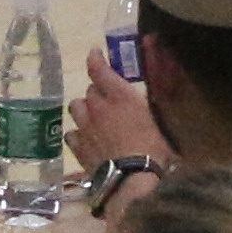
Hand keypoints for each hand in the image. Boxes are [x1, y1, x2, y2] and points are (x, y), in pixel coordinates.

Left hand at [73, 52, 162, 171]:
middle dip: (97, 91)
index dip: (95, 59)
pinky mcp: (78, 147)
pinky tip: (85, 138)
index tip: (95, 53)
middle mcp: (98, 107)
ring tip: (92, 117)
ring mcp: (85, 127)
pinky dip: (78, 133)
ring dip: (84, 109)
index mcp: (120, 96)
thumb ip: (152, 106)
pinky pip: (71, 133)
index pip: (99, 70)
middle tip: (107, 99)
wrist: (131, 179)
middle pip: (89, 90)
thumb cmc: (153, 149)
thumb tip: (154, 97)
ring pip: (76, 108)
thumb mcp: (160, 122)